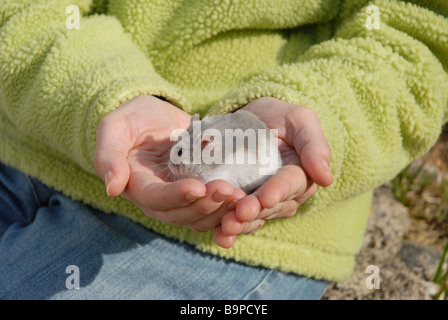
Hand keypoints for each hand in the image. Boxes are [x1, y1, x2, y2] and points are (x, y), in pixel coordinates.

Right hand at [93, 95, 239, 228]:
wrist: (159, 116)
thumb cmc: (135, 118)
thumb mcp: (115, 126)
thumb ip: (108, 154)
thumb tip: (112, 187)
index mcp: (137, 185)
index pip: (154, 198)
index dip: (175, 197)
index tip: (197, 188)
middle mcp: (158, 198)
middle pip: (180, 213)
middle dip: (205, 205)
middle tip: (229, 191)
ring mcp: (180, 197)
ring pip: (199, 216)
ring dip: (220, 211)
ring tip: (241, 197)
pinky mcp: (199, 191)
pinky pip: (212, 207)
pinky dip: (227, 207)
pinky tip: (245, 197)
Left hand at [214, 97, 332, 246]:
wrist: (252, 118)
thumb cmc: (280, 118)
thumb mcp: (300, 120)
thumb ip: (314, 145)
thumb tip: (326, 178)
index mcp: (299, 175)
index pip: (289, 184)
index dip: (277, 191)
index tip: (265, 198)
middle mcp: (283, 195)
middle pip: (269, 206)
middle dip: (254, 211)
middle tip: (238, 215)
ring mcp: (262, 203)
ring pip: (253, 218)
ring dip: (239, 225)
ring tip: (226, 228)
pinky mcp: (241, 206)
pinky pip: (236, 219)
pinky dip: (226, 228)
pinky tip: (219, 236)